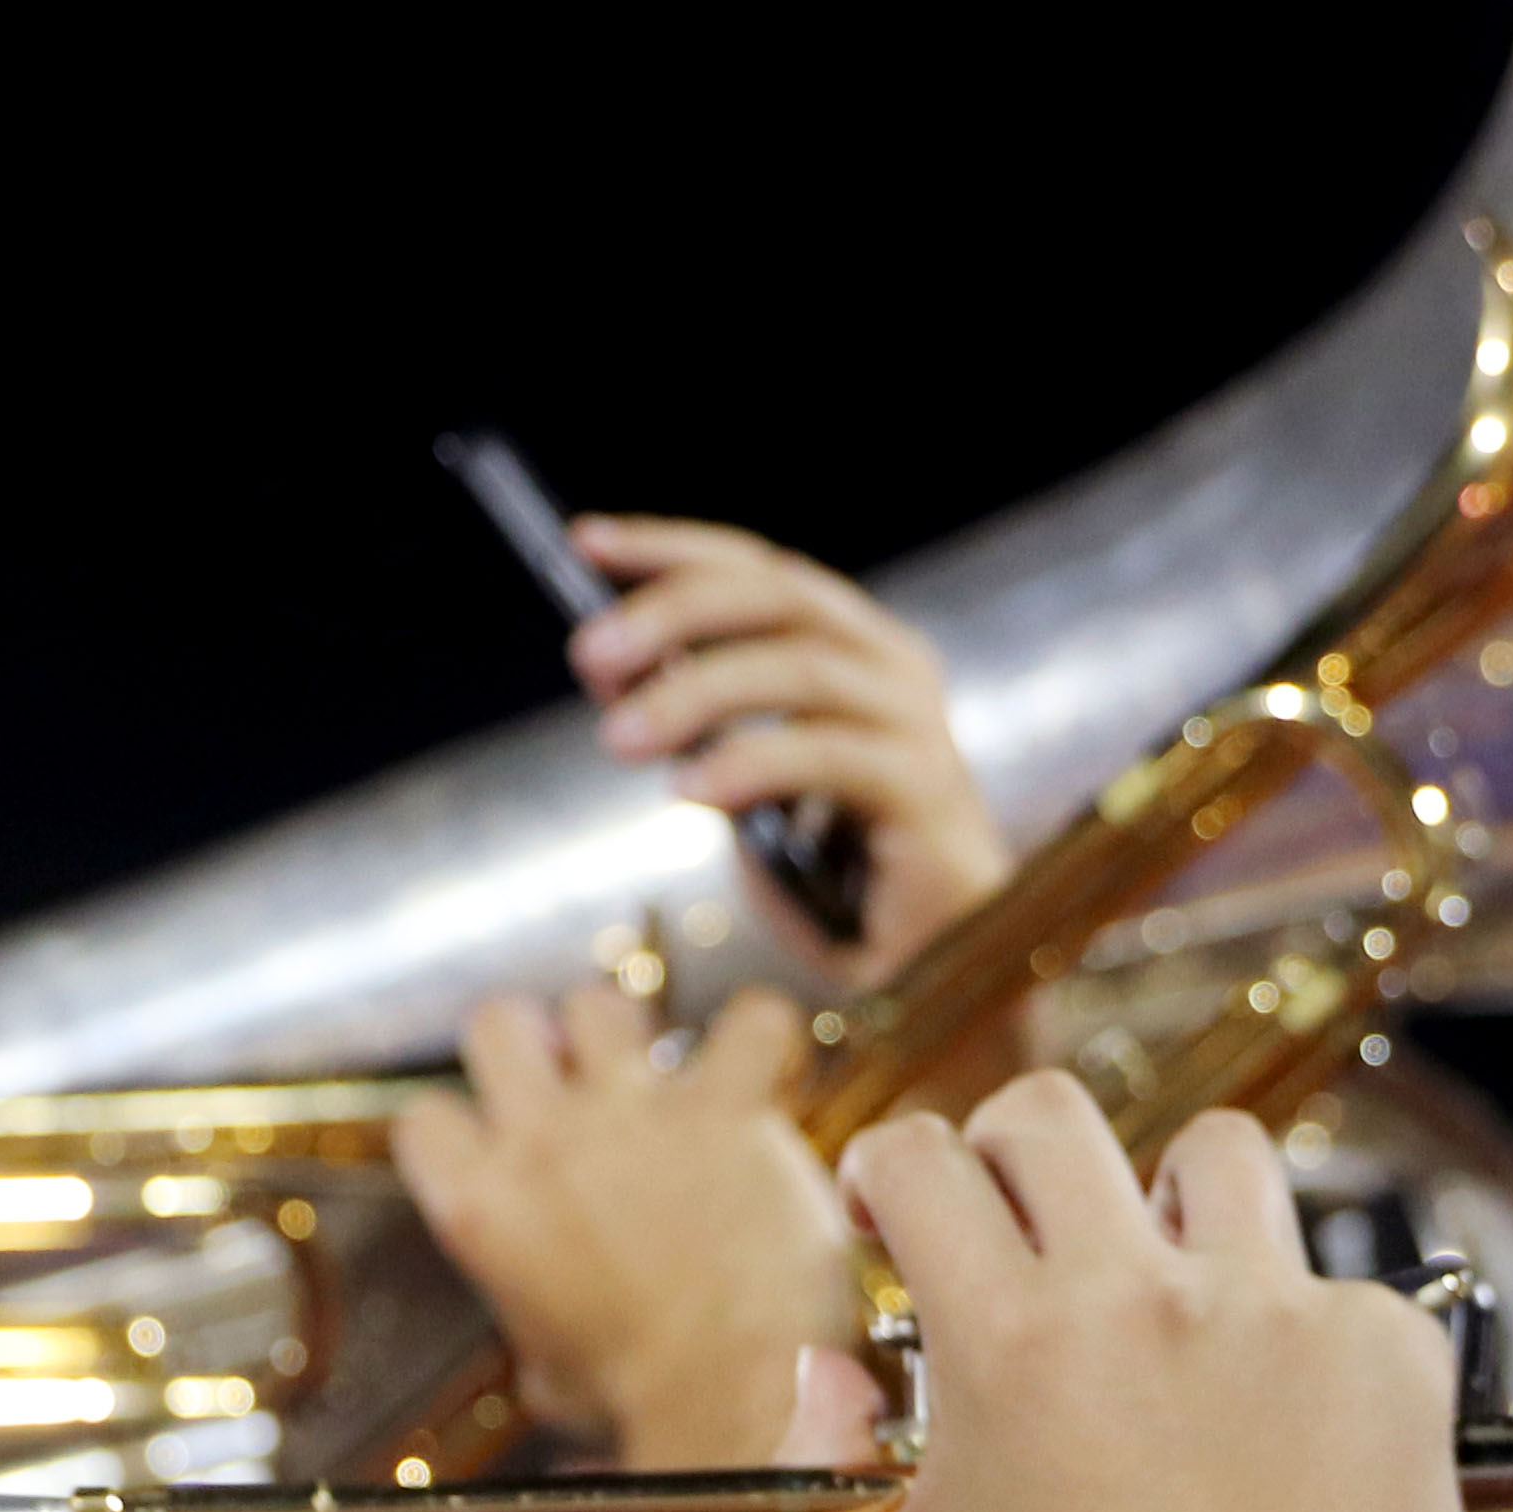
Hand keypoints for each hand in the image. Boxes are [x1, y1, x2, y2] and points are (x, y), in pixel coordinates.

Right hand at [396, 985, 856, 1467]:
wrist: (729, 1394)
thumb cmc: (639, 1403)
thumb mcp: (549, 1375)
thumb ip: (535, 1320)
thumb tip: (551, 1338)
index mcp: (479, 1207)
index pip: (422, 1119)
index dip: (461, 1129)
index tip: (494, 1147)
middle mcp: (544, 1140)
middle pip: (496, 1022)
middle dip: (533, 1045)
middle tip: (572, 1087)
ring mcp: (634, 1113)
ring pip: (599, 1003)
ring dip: (626, 1033)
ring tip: (658, 1077)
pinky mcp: (726, 1107)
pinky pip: (753, 1022)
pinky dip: (763, 1036)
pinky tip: (763, 1067)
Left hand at [570, 519, 1009, 969]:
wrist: (925, 970)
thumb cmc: (831, 879)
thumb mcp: (744, 783)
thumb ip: (699, 721)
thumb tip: (613, 664)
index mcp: (852, 647)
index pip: (757, 571)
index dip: (671, 548)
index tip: (584, 540)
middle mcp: (893, 665)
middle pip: (778, 598)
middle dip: (673, 613)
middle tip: (589, 653)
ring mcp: (918, 723)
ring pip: (800, 670)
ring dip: (696, 694)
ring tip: (620, 738)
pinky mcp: (927, 789)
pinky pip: (828, 755)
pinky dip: (751, 763)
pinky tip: (692, 792)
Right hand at [786, 1076, 1459, 1511]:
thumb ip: (820, 1473)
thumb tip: (825, 1371)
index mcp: (1007, 1342)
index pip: (922, 1158)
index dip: (896, 1167)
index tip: (905, 1211)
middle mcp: (1137, 1296)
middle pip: (1051, 1115)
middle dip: (1012, 1150)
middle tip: (1023, 1221)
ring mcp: (1272, 1309)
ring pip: (1215, 1154)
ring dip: (1176, 1202)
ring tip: (1174, 1287)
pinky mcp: (1380, 1346)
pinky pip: (1333, 1282)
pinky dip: (1302, 1335)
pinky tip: (1287, 1424)